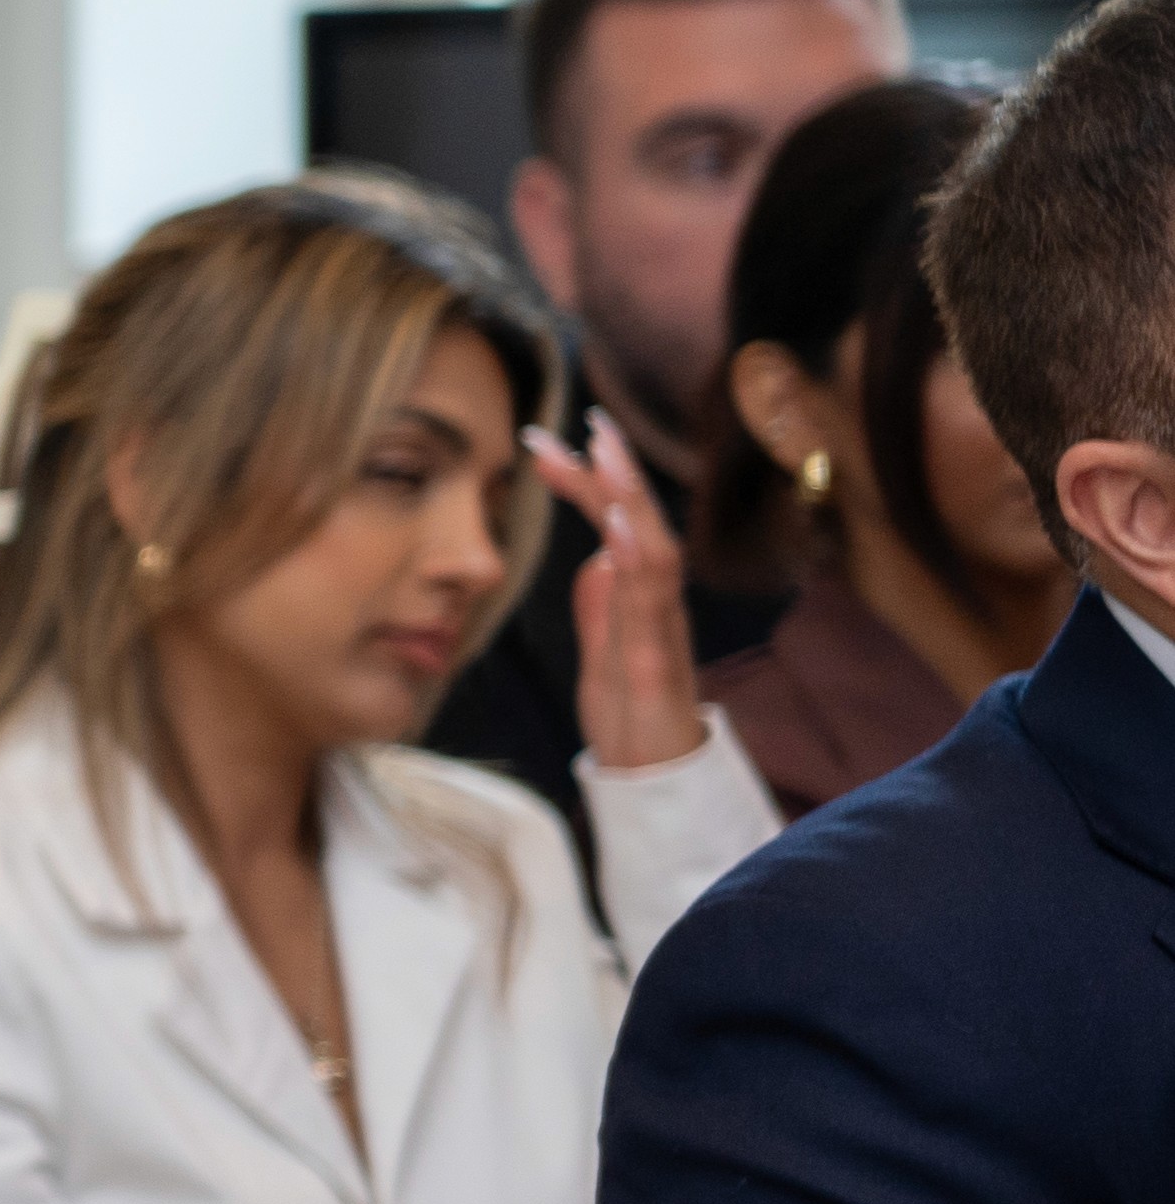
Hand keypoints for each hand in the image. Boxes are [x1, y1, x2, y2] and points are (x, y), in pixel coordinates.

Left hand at [528, 412, 709, 774]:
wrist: (655, 785)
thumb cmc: (634, 718)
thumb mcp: (601, 651)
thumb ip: (601, 604)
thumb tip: (595, 556)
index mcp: (637, 595)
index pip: (613, 522)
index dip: (585, 479)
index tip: (543, 440)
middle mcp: (655, 602)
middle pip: (640, 521)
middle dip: (614, 468)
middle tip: (588, 418)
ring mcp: (660, 629)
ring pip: (655, 550)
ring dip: (632, 497)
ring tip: (606, 450)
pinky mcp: (658, 663)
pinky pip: (654, 605)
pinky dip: (640, 560)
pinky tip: (622, 527)